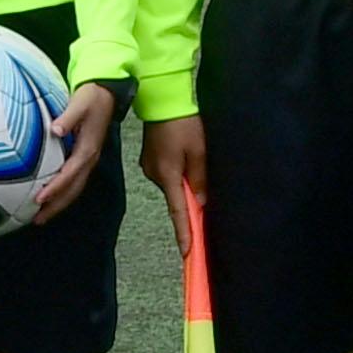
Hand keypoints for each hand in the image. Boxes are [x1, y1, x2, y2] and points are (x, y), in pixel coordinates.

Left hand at [30, 83, 117, 224]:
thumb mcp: (79, 103)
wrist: (107, 93)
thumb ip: (67, 118)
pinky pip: (74, 180)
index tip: (39, 199)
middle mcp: (90, 159)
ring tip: (41, 216)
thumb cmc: (91, 97)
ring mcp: (89, 160)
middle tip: (37, 220)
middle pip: (73, 190)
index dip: (55, 188)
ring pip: (74, 188)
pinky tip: (50, 197)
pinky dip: (63, 192)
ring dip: (59, 203)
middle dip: (56, 206)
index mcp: (88, 149)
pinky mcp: (85, 157)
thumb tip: (54, 130)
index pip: (69, 174)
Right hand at [139, 116, 207, 250]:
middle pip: (175, 197)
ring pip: (171, 184)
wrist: (162, 100)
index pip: (178, 211)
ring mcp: (149, 167)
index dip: (184, 232)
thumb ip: (199, 179)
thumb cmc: (184, 124)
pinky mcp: (149, 160)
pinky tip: (183, 158)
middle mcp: (155, 175)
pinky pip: (166, 174)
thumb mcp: (199, 151)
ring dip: (183, 182)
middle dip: (188, 200)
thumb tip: (200, 202)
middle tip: (203, 199)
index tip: (187, 252)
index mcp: (168, 175)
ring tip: (194, 161)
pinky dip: (176, 174)